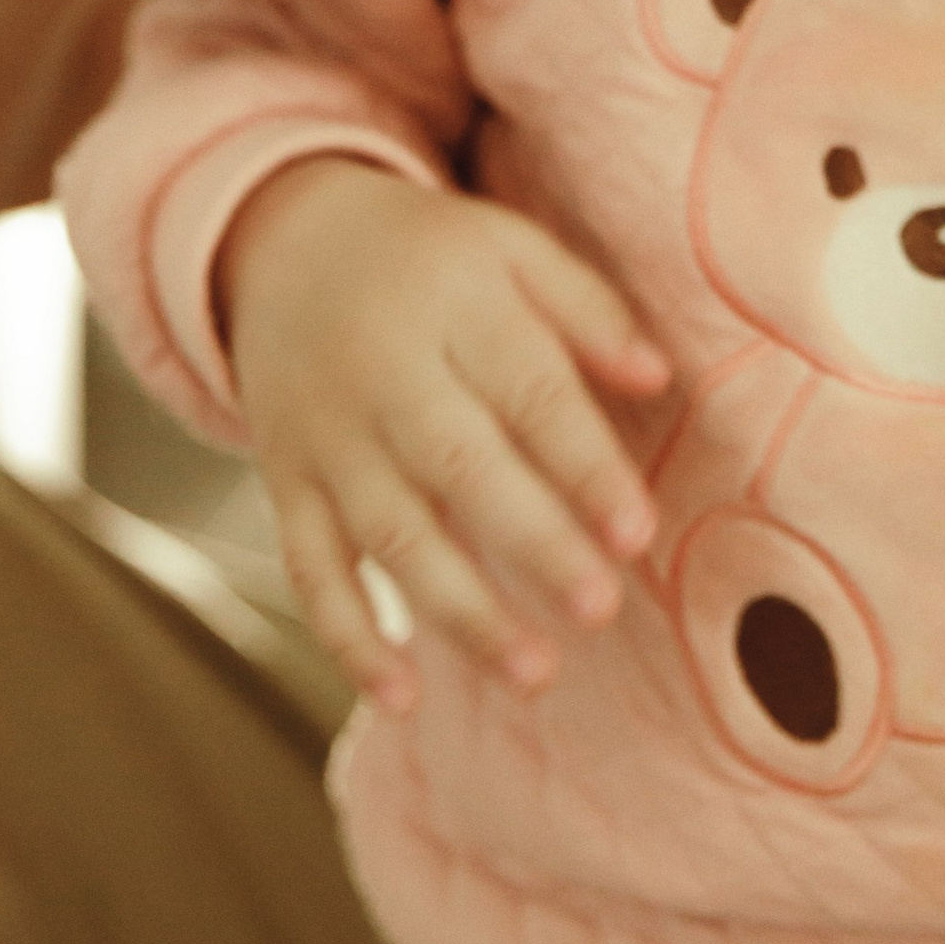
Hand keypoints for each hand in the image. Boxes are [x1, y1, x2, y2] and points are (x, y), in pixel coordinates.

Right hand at [221, 158, 671, 710]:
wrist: (284, 246)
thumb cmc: (428, 257)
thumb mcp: (509, 247)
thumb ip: (586, 308)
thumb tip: (660, 376)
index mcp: (454, 304)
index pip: (528, 390)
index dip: (584, 463)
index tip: (637, 531)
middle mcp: (384, 373)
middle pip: (459, 467)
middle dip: (532, 543)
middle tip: (599, 609)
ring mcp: (327, 435)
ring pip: (390, 533)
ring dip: (458, 610)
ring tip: (534, 671)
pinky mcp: (284, 483)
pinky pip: (308, 568)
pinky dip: (348, 636)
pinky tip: (400, 697)